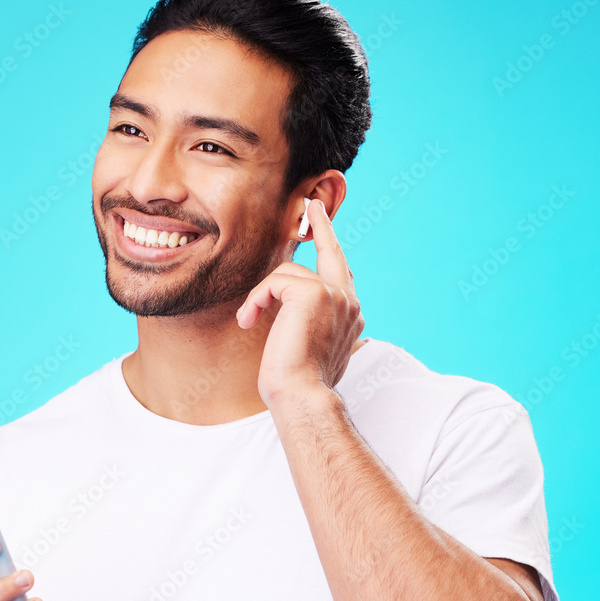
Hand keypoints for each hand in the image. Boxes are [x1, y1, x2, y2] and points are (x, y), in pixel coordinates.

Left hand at [235, 198, 363, 408]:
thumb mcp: (310, 348)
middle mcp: (349, 301)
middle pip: (332, 252)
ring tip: (249, 321)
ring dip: (261, 297)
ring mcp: (335, 295)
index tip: (321, 223)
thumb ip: (314, 324)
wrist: (302, 395)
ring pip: (288, 274)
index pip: (341, 272)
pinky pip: (275, 283)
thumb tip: (305, 319)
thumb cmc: (300, 383)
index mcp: (350, 314)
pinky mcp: (313, 293)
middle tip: (310, 205)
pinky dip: (256, 300)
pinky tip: (250, 321)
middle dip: (322, 224)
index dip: (330, 244)